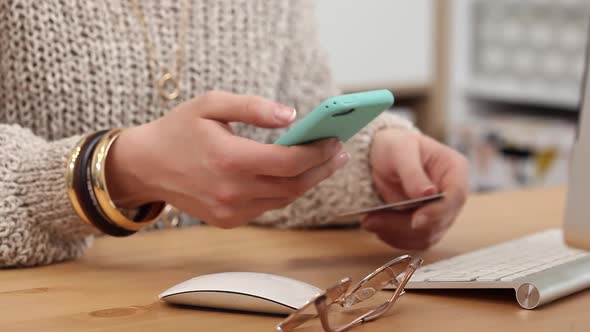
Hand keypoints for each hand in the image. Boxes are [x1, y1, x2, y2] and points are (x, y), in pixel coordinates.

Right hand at [105, 91, 348, 228]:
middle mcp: (231, 191)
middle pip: (294, 185)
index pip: (288, 162)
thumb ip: (253, 107)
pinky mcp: (227, 220)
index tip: (334, 140)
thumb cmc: (179, 129)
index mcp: (229, 159)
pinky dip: (284, 192)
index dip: (317, 152)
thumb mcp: (211, 104)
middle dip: (321, 169)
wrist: (146, 165)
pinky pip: (267, 207)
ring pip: (284, 199)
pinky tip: (293, 175)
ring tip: (323, 162)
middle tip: (339, 152)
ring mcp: (230, 210)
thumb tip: (292, 116)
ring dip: (307, 181)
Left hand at [363, 128, 468, 249]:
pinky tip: (376, 225)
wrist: (380, 154)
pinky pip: (413, 241)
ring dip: (397, 234)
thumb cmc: (394, 145)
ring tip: (370, 221)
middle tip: (373, 220)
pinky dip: (394, 237)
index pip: (455, 196)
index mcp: (454, 170)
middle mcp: (451, 195)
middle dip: (406, 225)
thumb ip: (413, 172)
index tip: (416, 220)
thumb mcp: (401, 150)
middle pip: (440, 221)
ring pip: (426, 236)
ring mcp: (439, 212)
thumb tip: (428, 194)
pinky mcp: (424, 225)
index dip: (438, 212)